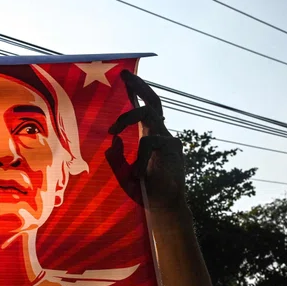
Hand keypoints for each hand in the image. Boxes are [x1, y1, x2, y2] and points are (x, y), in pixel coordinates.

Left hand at [106, 71, 184, 209]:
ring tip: (112, 130)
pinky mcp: (174, 150)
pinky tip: (137, 173)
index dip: (136, 92)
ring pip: (149, 114)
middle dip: (140, 86)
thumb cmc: (144, 191)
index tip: (124, 77)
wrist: (164, 209)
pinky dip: (140, 155)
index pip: (144, 109)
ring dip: (127, 117)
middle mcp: (161, 134)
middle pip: (153, 101)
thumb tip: (114, 141)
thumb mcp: (123, 174)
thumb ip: (117, 158)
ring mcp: (169, 140)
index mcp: (150, 136)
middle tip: (125, 76)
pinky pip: (151, 141)